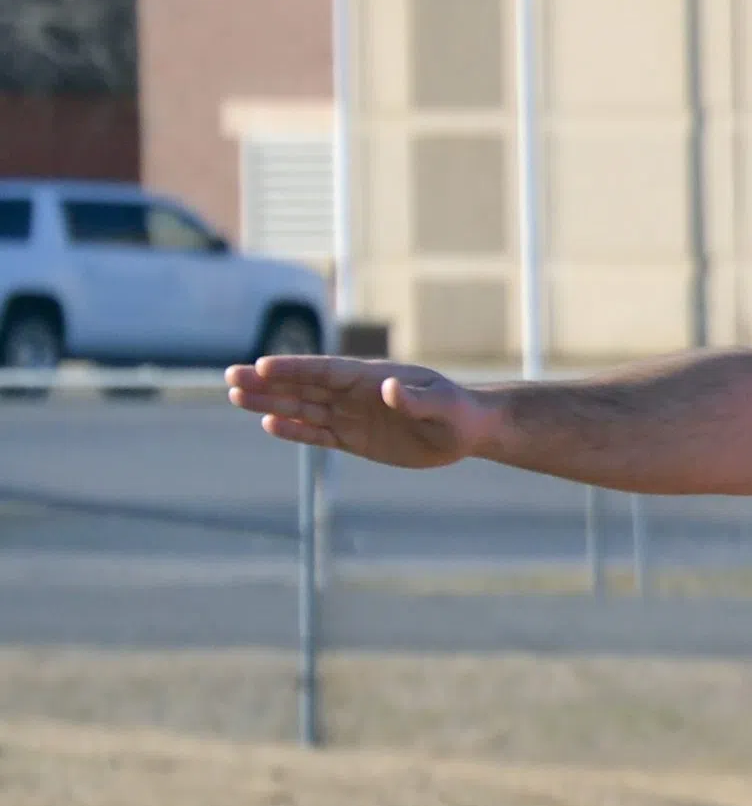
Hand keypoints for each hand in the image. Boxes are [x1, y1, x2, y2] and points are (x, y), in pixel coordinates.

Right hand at [225, 356, 499, 469]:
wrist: (466, 430)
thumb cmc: (457, 411)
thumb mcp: (442, 405)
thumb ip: (414, 398)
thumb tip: (388, 388)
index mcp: (371, 377)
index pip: (325, 371)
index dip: (294, 368)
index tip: (262, 366)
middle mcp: (354, 393)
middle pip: (303, 386)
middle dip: (267, 383)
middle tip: (230, 378)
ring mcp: (351, 415)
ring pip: (303, 408)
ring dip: (270, 404)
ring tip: (234, 398)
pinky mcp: (354, 439)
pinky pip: (319, 433)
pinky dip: (296, 430)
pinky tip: (270, 425)